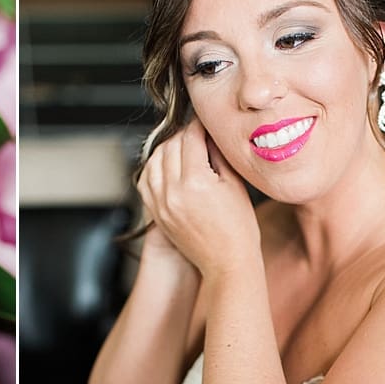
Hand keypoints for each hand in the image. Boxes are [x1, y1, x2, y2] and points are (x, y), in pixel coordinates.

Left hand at [136, 118, 259, 277]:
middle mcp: (173, 192)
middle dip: (183, 134)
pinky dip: (153, 167)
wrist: (227, 262)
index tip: (205, 121)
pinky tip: (166, 164)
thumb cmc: (239, 228)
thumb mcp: (235, 185)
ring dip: (166, 148)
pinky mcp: (156, 213)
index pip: (190, 138)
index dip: (199, 125)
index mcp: (195, 182)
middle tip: (196, 131)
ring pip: (154, 160)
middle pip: (170, 146)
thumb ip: (218, 155)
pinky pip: (145, 180)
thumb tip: (209, 133)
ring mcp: (161, 203)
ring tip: (182, 146)